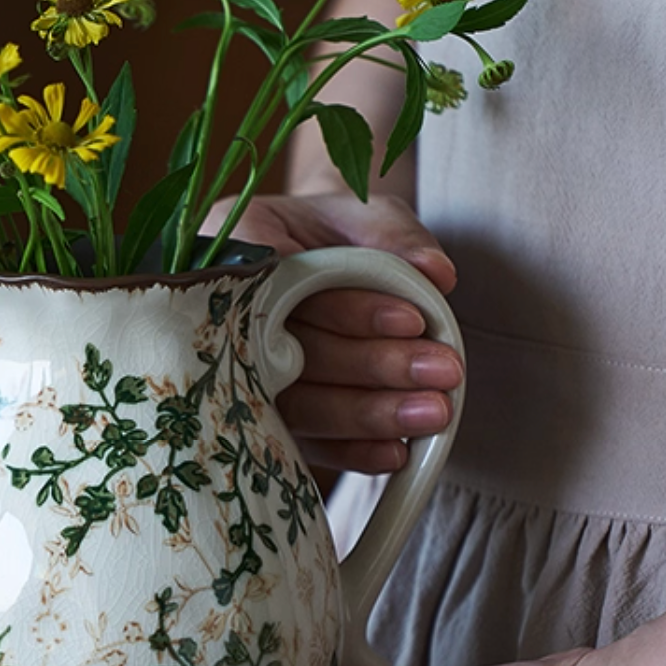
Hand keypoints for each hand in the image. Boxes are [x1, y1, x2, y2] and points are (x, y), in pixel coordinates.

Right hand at [204, 192, 462, 474]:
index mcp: (239, 244)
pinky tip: (397, 451)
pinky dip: (350, 452)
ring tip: (436, 412)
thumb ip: (394, 236)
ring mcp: (235, 371)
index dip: (349, 310)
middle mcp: (221, 313)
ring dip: (368, 415)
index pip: (289, 286)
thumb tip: (436, 274)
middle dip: (374, 365)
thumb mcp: (362, 212)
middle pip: (295, 353)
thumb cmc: (331, 231)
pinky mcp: (261, 416)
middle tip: (444, 370)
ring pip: (298, 405)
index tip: (413, 320)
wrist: (306, 258)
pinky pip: (300, 444)